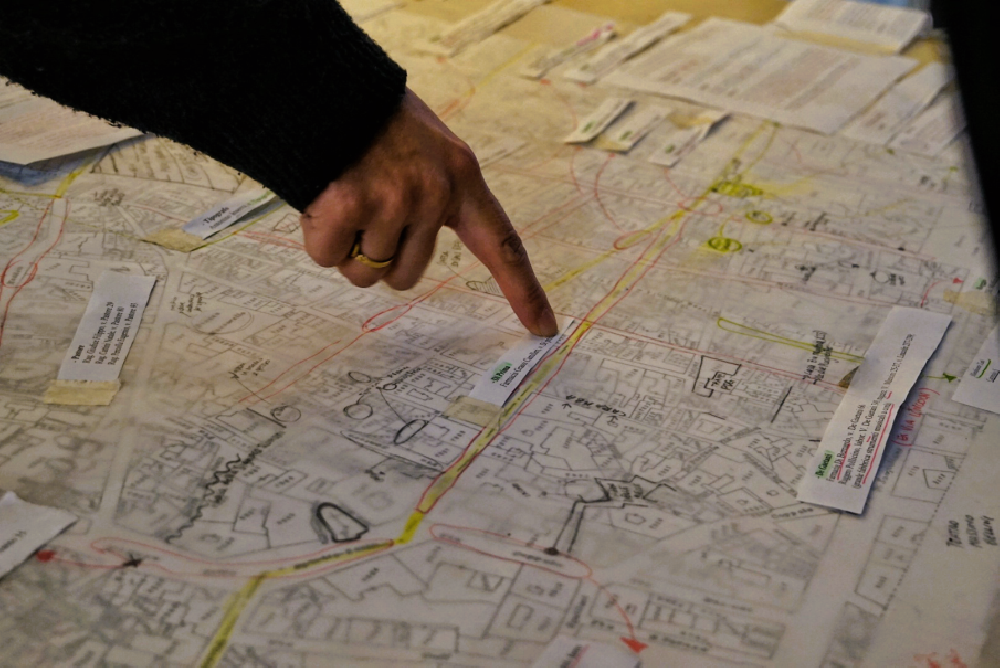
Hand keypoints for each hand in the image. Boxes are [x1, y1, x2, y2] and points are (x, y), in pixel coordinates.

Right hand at [299, 88, 557, 336]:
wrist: (323, 84)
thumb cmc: (372, 120)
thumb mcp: (427, 147)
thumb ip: (435, 196)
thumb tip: (403, 260)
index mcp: (461, 179)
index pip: (501, 244)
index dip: (522, 289)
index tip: (543, 327)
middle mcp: (434, 194)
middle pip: (405, 275)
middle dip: (377, 257)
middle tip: (363, 210)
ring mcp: (393, 200)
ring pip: (364, 271)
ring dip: (344, 246)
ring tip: (342, 195)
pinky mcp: (350, 204)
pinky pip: (328, 256)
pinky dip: (317, 237)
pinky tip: (320, 198)